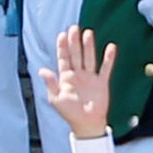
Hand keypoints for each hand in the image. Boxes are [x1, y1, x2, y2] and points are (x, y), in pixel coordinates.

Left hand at [41, 25, 116, 141]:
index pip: (63, 58)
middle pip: (76, 54)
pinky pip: (105, 68)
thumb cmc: (70, 113)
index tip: (62, 34)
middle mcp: (78, 75)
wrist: (87, 124)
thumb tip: (42, 70)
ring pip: (89, 58)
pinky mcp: (101, 82)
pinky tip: (111, 47)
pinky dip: (109, 58)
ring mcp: (90, 78)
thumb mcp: (56, 99)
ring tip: (88, 33)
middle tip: (74, 28)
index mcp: (66, 78)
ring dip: (89, 46)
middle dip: (74, 42)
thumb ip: (51, 84)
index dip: (62, 47)